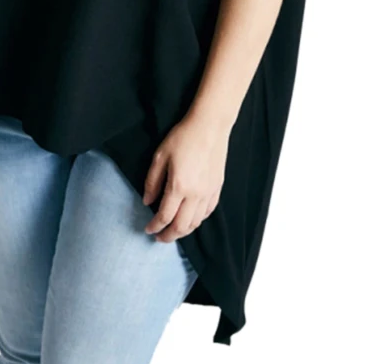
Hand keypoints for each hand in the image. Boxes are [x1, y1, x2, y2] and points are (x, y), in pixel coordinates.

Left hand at [142, 111, 229, 242]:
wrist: (209, 126)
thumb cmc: (182, 137)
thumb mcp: (160, 156)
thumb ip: (152, 181)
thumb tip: (147, 201)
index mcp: (179, 186)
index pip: (165, 216)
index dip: (154, 226)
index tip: (148, 230)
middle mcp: (195, 194)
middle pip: (182, 226)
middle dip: (169, 236)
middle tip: (159, 238)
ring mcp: (208, 192)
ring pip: (196, 222)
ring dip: (184, 231)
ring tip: (173, 230)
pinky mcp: (217, 188)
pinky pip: (208, 212)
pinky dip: (198, 220)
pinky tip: (191, 218)